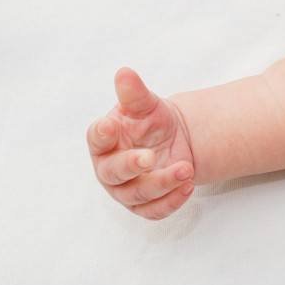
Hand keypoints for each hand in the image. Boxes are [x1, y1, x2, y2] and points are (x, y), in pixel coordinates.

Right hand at [86, 67, 196, 219]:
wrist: (174, 138)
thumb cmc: (150, 120)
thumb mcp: (146, 104)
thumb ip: (134, 93)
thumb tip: (124, 73)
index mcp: (104, 141)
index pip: (96, 139)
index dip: (101, 134)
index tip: (110, 125)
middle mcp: (109, 168)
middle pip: (113, 173)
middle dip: (131, 165)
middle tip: (150, 156)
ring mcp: (126, 189)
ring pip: (137, 195)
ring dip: (162, 184)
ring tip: (186, 169)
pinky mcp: (145, 205)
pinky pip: (154, 211)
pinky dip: (171, 201)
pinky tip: (188, 186)